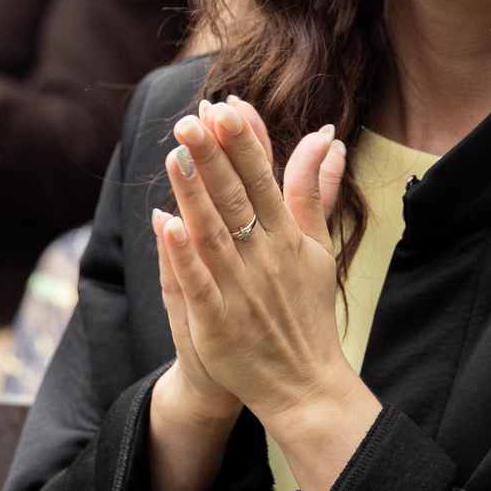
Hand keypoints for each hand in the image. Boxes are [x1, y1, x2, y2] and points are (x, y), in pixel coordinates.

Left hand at [153, 99, 369, 490]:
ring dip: (194, 193)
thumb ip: (313, 192)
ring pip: (215, 233)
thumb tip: (324, 139)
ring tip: (174, 154)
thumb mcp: (318, 249)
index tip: (227, 106)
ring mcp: (243, 290)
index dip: (244, 143)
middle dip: (214, 156)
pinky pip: (199, 283)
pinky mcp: (220, 322)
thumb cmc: (307, 313)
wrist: (305, 384)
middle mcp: (267, 259)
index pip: (264, 180)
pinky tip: (166, 223)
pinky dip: (183, 255)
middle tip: (191, 117)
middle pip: (237, 198)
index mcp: (289, 239)